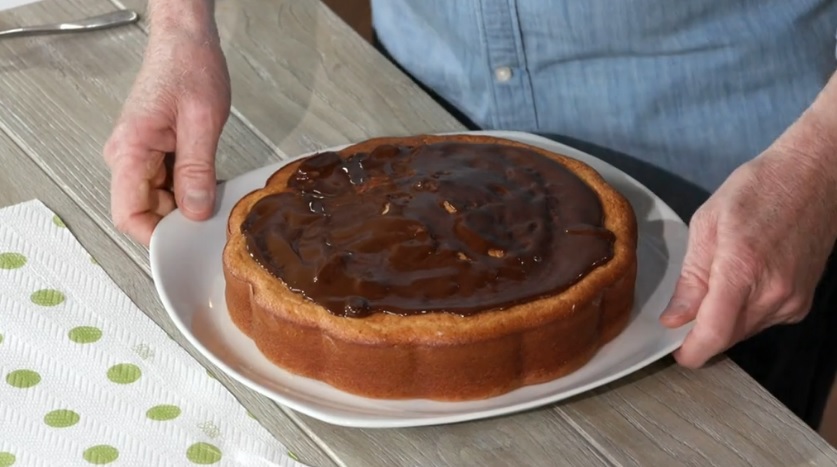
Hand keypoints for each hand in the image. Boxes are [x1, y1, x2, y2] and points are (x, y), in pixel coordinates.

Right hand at [103, 28, 230, 245]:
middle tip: (214, 219)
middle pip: (146, 211)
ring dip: (188, 204)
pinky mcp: (155, 152)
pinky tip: (211, 182)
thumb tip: (196, 212)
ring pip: (159, 200)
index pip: (128, 214)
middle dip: (179, 221)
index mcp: (130, 149)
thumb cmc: (189, 67)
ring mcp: (140, 155)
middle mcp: (128, 155)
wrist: (186, 41)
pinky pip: (169, 184)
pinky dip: (191, 189)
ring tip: (216, 193)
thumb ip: (197, 170)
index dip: (155, 236)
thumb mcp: (202, 121)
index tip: (185, 244)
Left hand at [659, 147, 836, 367]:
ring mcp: (792, 300)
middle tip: (684, 310)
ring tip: (717, 281)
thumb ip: (691, 277)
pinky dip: (744, 313)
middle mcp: (773, 293)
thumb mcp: (707, 224)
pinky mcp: (803, 302)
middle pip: (727, 337)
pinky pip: (764, 321)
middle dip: (701, 333)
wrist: (815, 178)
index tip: (676, 352)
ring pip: (744, 331)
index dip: (691, 352)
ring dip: (723, 321)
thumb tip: (675, 317)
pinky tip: (742, 282)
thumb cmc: (758, 190)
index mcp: (742, 270)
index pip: (714, 333)